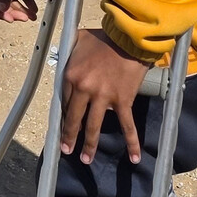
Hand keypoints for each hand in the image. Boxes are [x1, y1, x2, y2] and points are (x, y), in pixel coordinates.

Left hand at [61, 29, 151, 164]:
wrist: (130, 38)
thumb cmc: (104, 37)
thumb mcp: (78, 40)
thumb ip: (69, 50)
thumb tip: (64, 54)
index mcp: (71, 76)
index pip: (64, 102)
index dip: (64, 115)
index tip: (63, 125)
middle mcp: (85, 89)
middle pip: (74, 119)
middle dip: (69, 137)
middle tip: (66, 150)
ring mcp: (104, 97)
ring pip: (94, 126)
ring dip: (89, 145)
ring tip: (85, 159)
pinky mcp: (123, 101)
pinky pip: (127, 125)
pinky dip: (131, 142)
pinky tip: (134, 157)